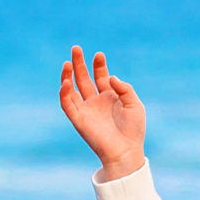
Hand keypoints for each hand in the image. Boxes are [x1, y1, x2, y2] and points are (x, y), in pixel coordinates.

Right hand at [60, 46, 145, 178]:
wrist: (126, 151)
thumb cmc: (133, 129)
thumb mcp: (135, 104)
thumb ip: (124, 88)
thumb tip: (110, 76)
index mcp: (110, 96)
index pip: (100, 76)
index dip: (99, 65)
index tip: (99, 54)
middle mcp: (96, 101)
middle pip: (83, 78)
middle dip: (80, 63)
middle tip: (76, 48)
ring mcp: (86, 109)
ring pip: (72, 89)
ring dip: (68, 76)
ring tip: (67, 62)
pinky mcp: (78, 119)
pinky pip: (67, 104)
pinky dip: (64, 93)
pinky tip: (66, 82)